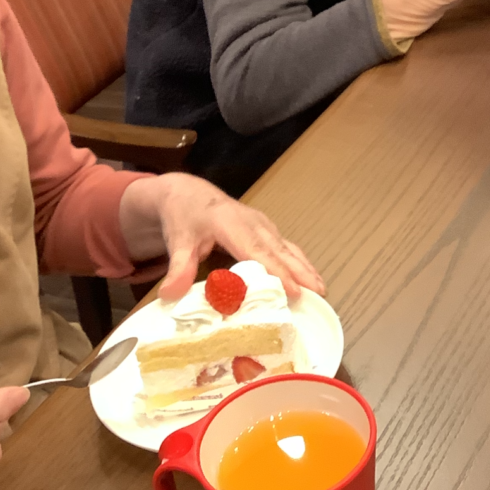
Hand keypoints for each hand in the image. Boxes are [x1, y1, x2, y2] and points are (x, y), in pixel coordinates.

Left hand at [118, 172, 324, 301]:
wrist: (186, 193)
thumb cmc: (183, 217)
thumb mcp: (177, 241)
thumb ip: (177, 268)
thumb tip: (169, 296)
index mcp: (231, 223)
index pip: (256, 251)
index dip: (276, 271)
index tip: (294, 290)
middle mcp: (252, 222)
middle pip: (279, 249)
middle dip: (301, 271)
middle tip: (319, 294)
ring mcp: (261, 224)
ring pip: (287, 247)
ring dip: (305, 268)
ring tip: (321, 291)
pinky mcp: (265, 230)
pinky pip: (286, 247)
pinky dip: (299, 263)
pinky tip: (309, 280)